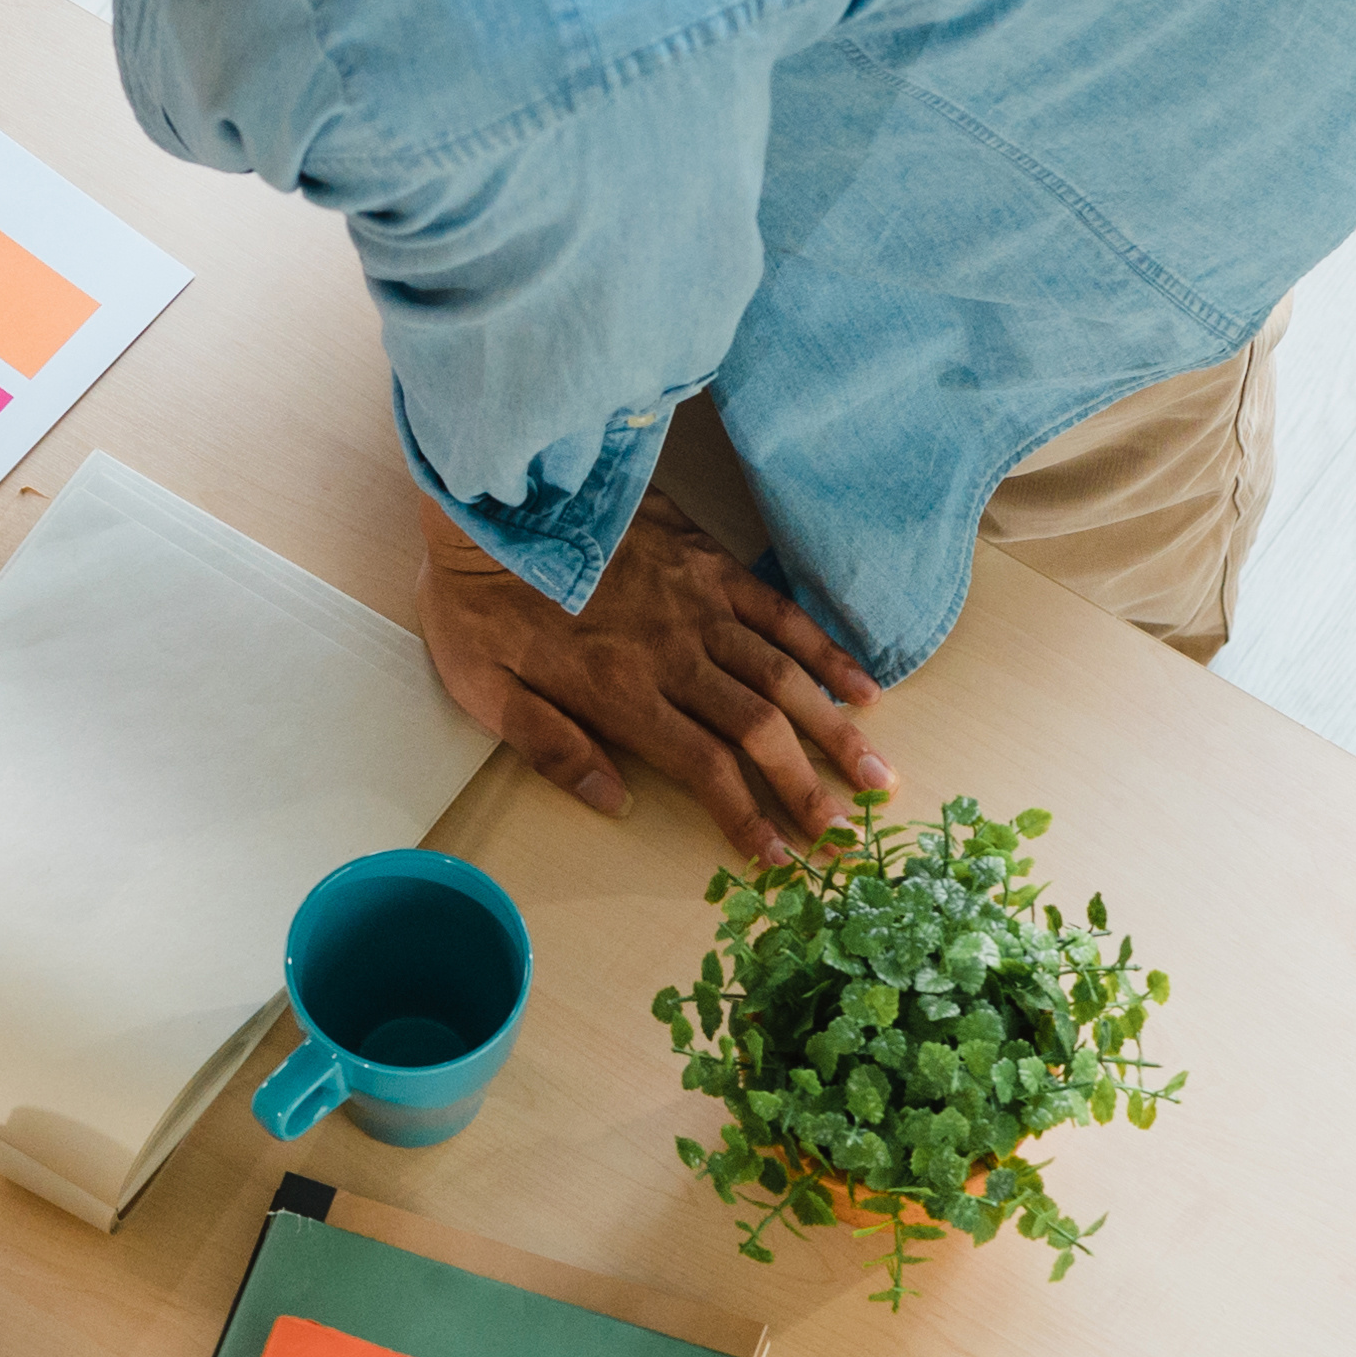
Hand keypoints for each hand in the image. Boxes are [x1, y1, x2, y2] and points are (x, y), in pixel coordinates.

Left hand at [419, 496, 894, 867]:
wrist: (496, 498)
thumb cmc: (479, 598)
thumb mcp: (484, 686)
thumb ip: (550, 747)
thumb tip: (613, 802)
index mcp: (623, 695)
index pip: (704, 770)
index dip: (746, 818)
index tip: (779, 858)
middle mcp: (675, 657)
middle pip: (758, 732)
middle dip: (809, 787)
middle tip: (851, 833)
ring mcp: (700, 607)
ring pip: (783, 678)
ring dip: (834, 730)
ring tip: (877, 773)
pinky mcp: (710, 563)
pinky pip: (781, 612)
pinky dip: (826, 650)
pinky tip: (863, 685)